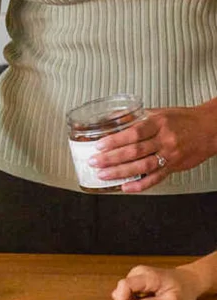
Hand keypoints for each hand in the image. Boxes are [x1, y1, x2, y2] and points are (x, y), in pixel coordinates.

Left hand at [88, 105, 216, 191]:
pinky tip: (126, 187)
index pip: (134, 133)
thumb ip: (136, 117)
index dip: (115, 140)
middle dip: (112, 158)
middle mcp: (164, 139)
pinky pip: (156, 178)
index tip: (99, 145)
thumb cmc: (183, 119)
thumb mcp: (159, 112)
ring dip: (121, 172)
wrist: (210, 129)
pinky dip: (140, 184)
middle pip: (135, 151)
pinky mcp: (174, 167)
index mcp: (158, 123)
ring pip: (143, 166)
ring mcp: (170, 155)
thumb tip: (110, 119)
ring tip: (104, 175)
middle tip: (95, 162)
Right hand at [112, 264, 202, 299]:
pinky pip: (127, 287)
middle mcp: (139, 271)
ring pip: (122, 287)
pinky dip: (130, 297)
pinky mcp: (137, 276)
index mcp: (148, 276)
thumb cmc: (183, 290)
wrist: (189, 280)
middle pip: (121, 286)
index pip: (125, 285)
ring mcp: (137, 272)